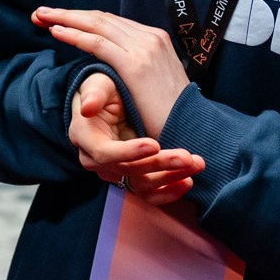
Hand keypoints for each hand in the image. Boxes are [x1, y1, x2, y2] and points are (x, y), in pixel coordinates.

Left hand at [35, 6, 190, 138]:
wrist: (193, 128)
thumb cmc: (171, 112)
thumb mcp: (155, 81)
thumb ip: (137, 67)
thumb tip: (120, 65)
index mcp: (155, 38)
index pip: (111, 22)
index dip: (82, 17)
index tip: (59, 17)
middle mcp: (150, 37)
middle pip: (101, 18)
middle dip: (68, 13)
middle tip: (41, 12)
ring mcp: (143, 48)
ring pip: (96, 25)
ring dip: (65, 19)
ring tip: (41, 16)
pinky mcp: (134, 65)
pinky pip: (97, 44)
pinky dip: (74, 35)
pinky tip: (55, 32)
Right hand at [66, 71, 203, 201]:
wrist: (113, 104)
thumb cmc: (106, 91)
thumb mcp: (99, 84)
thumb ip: (94, 93)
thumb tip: (87, 109)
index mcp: (85, 137)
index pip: (105, 153)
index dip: (129, 152)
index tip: (155, 144)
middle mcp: (96, 160)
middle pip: (128, 170)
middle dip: (159, 164)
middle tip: (186, 157)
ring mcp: (114, 172)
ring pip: (141, 185)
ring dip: (170, 178)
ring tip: (195, 164)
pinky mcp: (131, 179)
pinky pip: (149, 195)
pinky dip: (169, 192)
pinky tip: (187, 182)